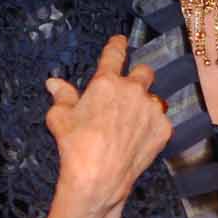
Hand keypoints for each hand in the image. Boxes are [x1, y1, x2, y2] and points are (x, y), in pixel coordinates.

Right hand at [43, 33, 171, 217]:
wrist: (99, 177)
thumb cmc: (75, 146)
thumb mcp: (60, 118)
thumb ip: (62, 96)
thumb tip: (53, 82)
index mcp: (106, 82)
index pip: (114, 54)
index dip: (118, 44)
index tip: (121, 39)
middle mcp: (133, 90)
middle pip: (144, 72)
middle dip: (138, 76)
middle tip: (130, 88)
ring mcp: (151, 110)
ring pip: (154, 98)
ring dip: (145, 105)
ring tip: (132, 123)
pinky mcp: (164, 129)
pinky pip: (160, 121)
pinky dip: (152, 127)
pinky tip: (139, 139)